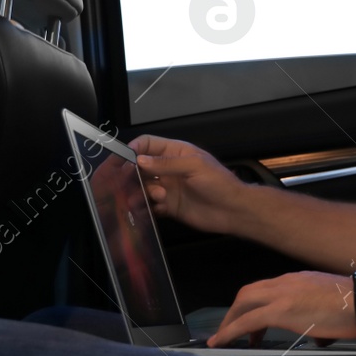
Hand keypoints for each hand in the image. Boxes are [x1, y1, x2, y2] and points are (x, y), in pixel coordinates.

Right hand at [130, 134, 247, 235]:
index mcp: (176, 152)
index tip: (122, 159)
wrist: (233, 211)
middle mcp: (168, 169)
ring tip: (156, 197)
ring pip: (143, 187)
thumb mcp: (195, 166)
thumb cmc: (219, 183)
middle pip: (140, 167)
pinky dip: (145, 208)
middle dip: (132, 173)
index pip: (148, 144)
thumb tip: (140, 160)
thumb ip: (167, 163)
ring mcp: (168, 188)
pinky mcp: (169, 206)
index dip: (134, 149)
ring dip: (141, 192)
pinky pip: (150, 206)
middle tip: (127, 182)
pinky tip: (147, 209)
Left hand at [208, 271, 355, 347]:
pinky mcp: (281, 311)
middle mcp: (286, 282)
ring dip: (230, 321)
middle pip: (248, 292)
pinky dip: (230, 331)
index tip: (251, 321)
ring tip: (224, 338)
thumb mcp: (333, 309)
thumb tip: (320, 339)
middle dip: (235, 312)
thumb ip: (321, 321)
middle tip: (231, 330)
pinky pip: (247, 321)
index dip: (253, 304)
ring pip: (243, 303)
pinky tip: (221, 342)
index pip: (266, 288)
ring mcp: (282, 295)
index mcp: (298, 280)